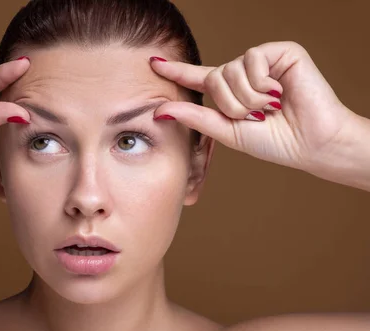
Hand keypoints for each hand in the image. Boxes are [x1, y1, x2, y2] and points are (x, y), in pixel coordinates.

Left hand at [150, 41, 356, 175]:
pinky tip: (279, 94)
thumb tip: (159, 111)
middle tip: (255, 118)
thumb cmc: (273, 142)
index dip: (176, 71)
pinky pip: (252, 60)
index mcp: (229, 92)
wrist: (310, 144)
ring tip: (270, 108)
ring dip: (247, 99)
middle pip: (213, 78)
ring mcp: (262, 62)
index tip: (153, 63)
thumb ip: (194, 118)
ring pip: (230, 70)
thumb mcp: (226, 131)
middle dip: (230, 105)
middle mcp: (243, 74)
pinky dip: (262, 84)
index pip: (197, 77)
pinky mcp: (281, 52)